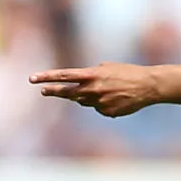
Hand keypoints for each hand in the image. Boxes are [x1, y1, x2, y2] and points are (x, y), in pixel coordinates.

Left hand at [29, 63, 156, 117]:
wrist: (148, 86)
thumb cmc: (128, 72)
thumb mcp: (107, 67)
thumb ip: (90, 75)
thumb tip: (80, 86)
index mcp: (92, 75)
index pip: (64, 76)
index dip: (47, 77)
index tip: (33, 79)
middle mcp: (93, 89)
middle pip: (67, 92)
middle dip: (54, 91)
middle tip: (42, 91)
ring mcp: (99, 103)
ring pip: (84, 101)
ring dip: (88, 96)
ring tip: (106, 89)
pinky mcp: (107, 112)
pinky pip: (99, 109)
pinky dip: (104, 104)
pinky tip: (118, 98)